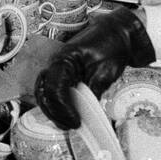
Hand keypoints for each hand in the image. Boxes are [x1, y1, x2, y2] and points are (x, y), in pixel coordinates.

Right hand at [35, 9, 156, 129]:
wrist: (116, 32)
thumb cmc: (112, 46)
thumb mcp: (107, 69)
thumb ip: (95, 89)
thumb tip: (89, 113)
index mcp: (65, 59)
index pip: (55, 88)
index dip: (63, 108)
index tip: (76, 122)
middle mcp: (56, 63)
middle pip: (44, 92)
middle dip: (55, 113)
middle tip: (71, 127)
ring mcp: (57, 68)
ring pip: (44, 93)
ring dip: (53, 111)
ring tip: (68, 124)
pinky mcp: (63, 74)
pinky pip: (51, 90)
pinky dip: (55, 105)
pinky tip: (66, 115)